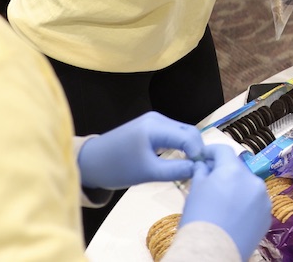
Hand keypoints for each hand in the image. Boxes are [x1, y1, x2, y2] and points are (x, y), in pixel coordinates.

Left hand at [77, 111, 202, 189]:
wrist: (90, 163)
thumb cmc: (117, 168)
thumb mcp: (147, 173)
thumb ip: (175, 171)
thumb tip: (198, 170)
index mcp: (156, 127)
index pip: (189, 137)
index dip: (199, 153)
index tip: (203, 171)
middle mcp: (157, 119)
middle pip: (188, 131)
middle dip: (197, 149)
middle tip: (199, 170)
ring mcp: (153, 121)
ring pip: (181, 132)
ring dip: (189, 148)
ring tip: (190, 166)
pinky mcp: (149, 126)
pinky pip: (172, 134)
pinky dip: (179, 145)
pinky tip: (179, 159)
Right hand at [180, 145, 270, 260]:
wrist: (212, 252)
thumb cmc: (199, 221)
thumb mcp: (194, 192)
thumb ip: (201, 172)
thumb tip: (204, 165)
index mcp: (233, 171)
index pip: (223, 150)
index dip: (211, 151)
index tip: (203, 157)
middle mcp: (253, 180)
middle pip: (237, 169)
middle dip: (225, 172)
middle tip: (210, 183)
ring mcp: (263, 198)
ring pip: (248, 186)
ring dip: (238, 188)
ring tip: (223, 203)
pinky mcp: (267, 215)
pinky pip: (255, 203)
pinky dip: (246, 204)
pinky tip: (234, 216)